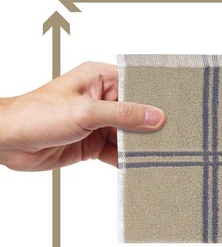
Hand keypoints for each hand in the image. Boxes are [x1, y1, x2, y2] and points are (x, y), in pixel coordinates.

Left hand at [0, 61, 164, 171]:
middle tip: (177, 139)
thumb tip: (156, 117)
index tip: (179, 110)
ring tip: (164, 157)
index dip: (157, 97)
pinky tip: (143, 168)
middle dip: (152, 128)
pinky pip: (118, 153)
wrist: (9, 141)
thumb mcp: (86, 112)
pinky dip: (129, 161)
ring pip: (130, 136)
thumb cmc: (37, 115)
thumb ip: (123, 115)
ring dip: (142, 148)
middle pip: (137, 114)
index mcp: (99, 79)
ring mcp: (97, 123)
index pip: (137, 85)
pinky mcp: (93, 144)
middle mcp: (101, 99)